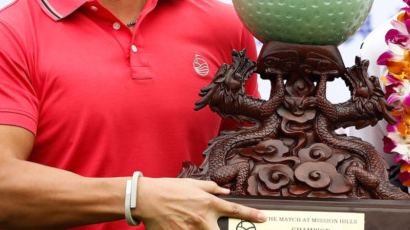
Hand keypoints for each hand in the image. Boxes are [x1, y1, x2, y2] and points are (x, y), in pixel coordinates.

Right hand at [135, 177, 265, 229]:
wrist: (147, 198)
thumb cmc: (169, 189)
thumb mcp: (193, 184)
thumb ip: (211, 188)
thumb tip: (225, 191)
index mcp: (208, 203)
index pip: (235, 209)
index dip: (251, 214)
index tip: (263, 218)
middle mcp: (203, 218)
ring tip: (195, 222)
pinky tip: (186, 227)